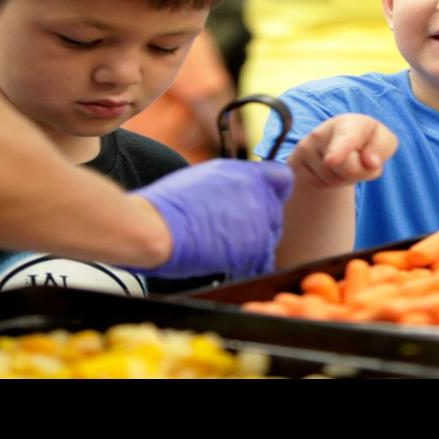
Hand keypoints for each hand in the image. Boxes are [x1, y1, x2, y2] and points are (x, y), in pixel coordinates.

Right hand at [131, 160, 293, 277]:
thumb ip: (233, 183)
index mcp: (246, 174)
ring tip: (221, 244)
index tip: (264, 198)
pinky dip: (251, 263)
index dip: (274, 190)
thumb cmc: (169, 204)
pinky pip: (264, 261)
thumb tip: (240, 191)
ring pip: (270, 238)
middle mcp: (259, 196)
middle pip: (275, 213)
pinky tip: (229, 259)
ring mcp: (259, 224)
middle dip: (259, 221)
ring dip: (252, 244)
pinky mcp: (254, 250)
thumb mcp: (205, 177)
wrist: (156, 228)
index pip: (282, 178)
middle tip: (228, 228)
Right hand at [289, 114, 398, 190]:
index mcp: (348, 124)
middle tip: (359, 159)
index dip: (338, 150)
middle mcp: (321, 132)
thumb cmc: (365, 140)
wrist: (337, 140)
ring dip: (344, 179)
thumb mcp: (382, 141)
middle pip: (346, 170)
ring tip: (343, 163)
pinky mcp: (293, 162)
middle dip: (359, 173)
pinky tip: (330, 168)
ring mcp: (304, 147)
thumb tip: (370, 162)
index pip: (345, 139)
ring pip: (331, 180)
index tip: (332, 160)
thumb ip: (381, 149)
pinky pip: (317, 185)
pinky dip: (329, 183)